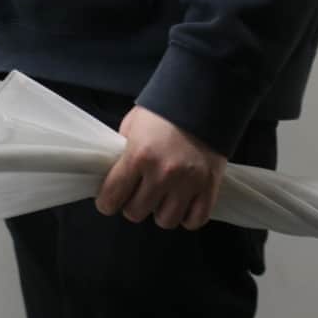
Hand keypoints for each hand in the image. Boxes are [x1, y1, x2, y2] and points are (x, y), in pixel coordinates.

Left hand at [95, 105, 225, 230]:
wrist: (206, 96)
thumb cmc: (166, 109)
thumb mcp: (134, 125)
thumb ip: (124, 152)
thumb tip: (116, 174)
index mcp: (139, 156)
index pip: (112, 198)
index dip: (107, 202)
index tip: (110, 199)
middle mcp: (163, 173)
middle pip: (136, 213)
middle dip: (134, 204)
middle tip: (139, 193)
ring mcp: (188, 182)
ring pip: (165, 221)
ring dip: (161, 211)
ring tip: (163, 197)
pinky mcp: (210, 186)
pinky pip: (195, 220)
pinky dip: (187, 216)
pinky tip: (183, 203)